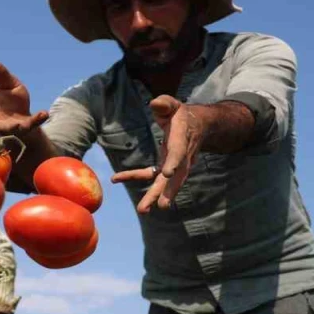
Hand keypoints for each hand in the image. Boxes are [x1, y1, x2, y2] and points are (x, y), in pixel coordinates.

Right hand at [0, 61, 50, 143]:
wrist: (21, 112)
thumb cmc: (8, 95)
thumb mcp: (6, 82)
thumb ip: (0, 74)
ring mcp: (7, 126)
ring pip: (6, 130)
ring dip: (11, 128)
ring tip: (18, 126)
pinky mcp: (23, 128)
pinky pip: (30, 124)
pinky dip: (37, 119)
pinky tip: (44, 113)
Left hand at [110, 95, 207, 212]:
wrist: (198, 125)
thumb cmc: (182, 114)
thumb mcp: (174, 105)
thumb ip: (164, 104)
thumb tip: (154, 103)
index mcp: (182, 139)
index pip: (179, 152)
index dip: (174, 162)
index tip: (168, 173)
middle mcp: (181, 156)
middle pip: (176, 177)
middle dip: (168, 191)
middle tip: (161, 206)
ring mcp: (175, 165)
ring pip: (166, 183)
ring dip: (154, 195)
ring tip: (143, 210)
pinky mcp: (166, 167)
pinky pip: (150, 175)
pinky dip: (134, 176)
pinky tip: (116, 178)